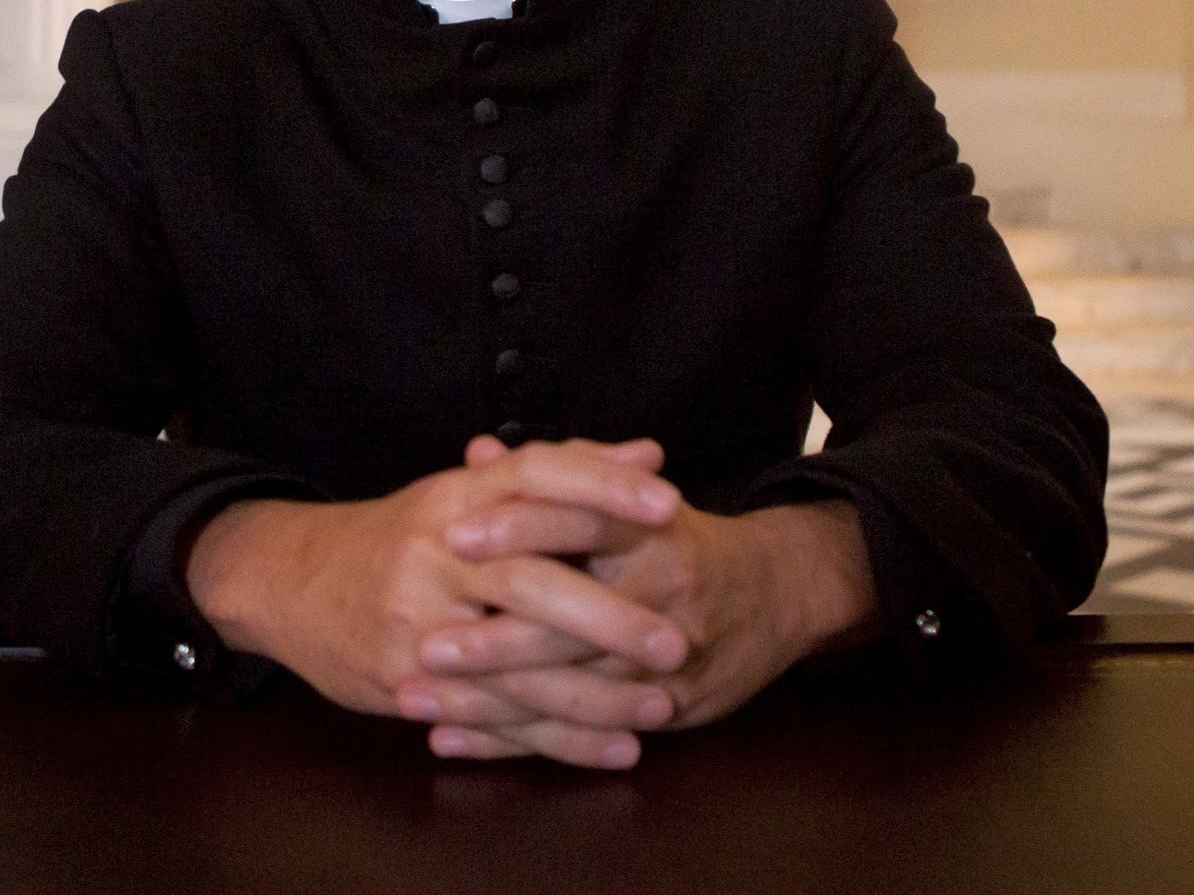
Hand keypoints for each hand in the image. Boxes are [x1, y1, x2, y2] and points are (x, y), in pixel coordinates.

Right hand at [185, 438, 694, 767]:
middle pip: (530, 581)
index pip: (535, 474)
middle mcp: (435, 552)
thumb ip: (564, 472)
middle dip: (609, 617)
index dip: (602, 486)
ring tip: (661, 707)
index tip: (669, 505)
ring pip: (516, 666)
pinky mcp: (404, 682)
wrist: (293, 582)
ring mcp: (416, 621)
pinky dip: (558, 739)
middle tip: (676, 640)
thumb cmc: (405, 537)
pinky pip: (494, 718)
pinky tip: (614, 749)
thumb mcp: (470, 493)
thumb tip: (651, 454)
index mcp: (458, 495)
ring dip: (595, 695)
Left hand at [405, 439, 875, 753]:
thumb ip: (555, 477)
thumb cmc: (677, 541)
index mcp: (650, 528)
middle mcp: (666, 591)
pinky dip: (511, 741)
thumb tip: (479, 451)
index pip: (582, 518)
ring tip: (416, 698)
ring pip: (573, 689)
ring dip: (489, 701)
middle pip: (573, 621)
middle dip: (494, 640)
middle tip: (426, 645)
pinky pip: (583, 733)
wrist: (777, 594)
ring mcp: (671, 657)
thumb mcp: (627, 500)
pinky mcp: (670, 708)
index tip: (453, 535)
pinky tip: (449, 741)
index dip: (518, 526)